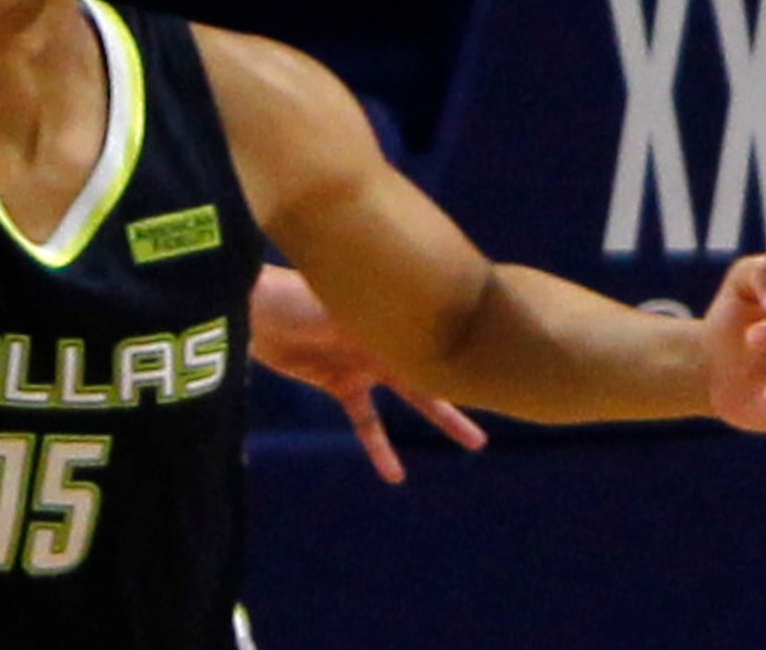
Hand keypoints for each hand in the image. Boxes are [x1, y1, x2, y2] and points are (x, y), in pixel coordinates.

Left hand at [248, 266, 487, 483]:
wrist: (256, 312)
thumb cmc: (297, 295)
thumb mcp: (344, 301)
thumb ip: (380, 307)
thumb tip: (422, 290)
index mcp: (393, 313)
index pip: (441, 323)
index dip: (471, 333)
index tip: (509, 342)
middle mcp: (386, 335)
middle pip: (436, 361)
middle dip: (471, 378)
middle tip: (510, 394)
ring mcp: (365, 360)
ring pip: (412, 395)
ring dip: (442, 416)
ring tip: (476, 442)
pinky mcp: (340, 383)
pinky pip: (367, 421)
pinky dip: (379, 447)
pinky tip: (395, 475)